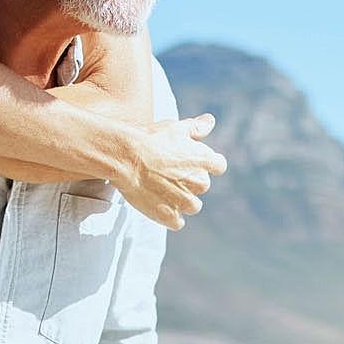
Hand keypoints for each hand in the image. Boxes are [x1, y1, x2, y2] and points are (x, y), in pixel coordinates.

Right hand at [118, 114, 226, 229]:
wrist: (125, 158)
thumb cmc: (149, 139)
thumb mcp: (175, 127)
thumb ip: (197, 127)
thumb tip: (210, 121)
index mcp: (205, 160)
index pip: (218, 165)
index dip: (205, 164)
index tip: (190, 162)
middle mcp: (200, 183)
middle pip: (202, 186)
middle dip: (189, 181)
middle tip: (168, 173)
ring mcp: (185, 202)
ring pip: (192, 206)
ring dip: (181, 200)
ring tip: (161, 190)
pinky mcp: (170, 216)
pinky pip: (178, 222)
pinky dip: (170, 216)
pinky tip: (158, 205)